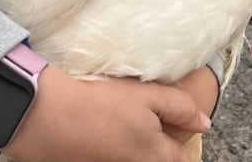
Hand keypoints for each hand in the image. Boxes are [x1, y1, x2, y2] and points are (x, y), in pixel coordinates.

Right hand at [5, 65, 210, 161]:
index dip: (183, 146)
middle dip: (161, 149)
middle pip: (159, 159)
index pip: (181, 159)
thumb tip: (204, 123)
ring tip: (128, 129)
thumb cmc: (100, 102)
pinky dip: (116, 149)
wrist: (46, 116)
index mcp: (154, 153)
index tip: (180, 131)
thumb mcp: (145, 96)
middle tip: (152, 129)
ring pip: (135, 158)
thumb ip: (178, 107)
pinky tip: (106, 133)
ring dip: (139, 148)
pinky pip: (112, 157)